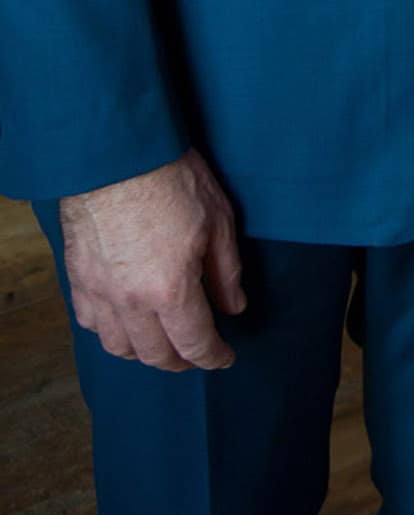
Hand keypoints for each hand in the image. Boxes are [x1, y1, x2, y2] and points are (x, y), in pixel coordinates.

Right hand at [59, 150, 245, 371]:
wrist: (116, 153)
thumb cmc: (171, 179)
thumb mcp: (218, 221)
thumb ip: (226, 272)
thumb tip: (233, 306)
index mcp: (170, 290)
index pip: (194, 344)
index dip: (213, 357)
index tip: (224, 357)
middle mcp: (131, 301)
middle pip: (155, 355)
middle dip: (181, 361)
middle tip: (196, 354)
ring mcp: (99, 292)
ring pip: (119, 346)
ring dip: (143, 352)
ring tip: (162, 342)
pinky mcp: (77, 277)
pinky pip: (90, 322)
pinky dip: (110, 331)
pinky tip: (125, 321)